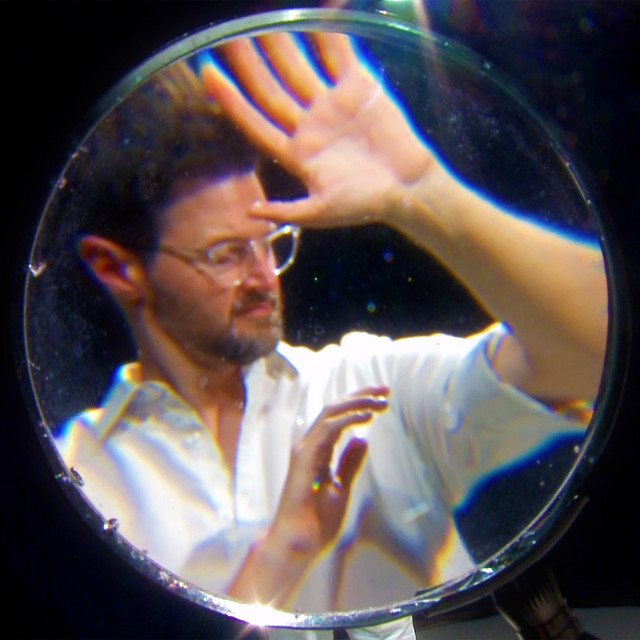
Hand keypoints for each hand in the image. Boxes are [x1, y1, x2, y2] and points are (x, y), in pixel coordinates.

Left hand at [200, 32, 433, 227]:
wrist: (408, 188)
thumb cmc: (365, 204)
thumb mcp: (322, 213)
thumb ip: (287, 211)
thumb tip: (251, 212)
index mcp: (296, 153)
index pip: (255, 121)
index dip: (230, 100)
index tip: (207, 73)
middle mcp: (308, 124)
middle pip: (271, 89)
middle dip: (248, 63)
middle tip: (227, 33)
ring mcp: (331, 104)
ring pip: (298, 67)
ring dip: (279, 42)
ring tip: (259, 17)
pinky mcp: (358, 88)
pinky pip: (338, 54)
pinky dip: (327, 32)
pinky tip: (311, 11)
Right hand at [267, 386, 388, 560]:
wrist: (298, 541)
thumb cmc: (316, 521)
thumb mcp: (341, 487)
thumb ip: (349, 463)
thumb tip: (362, 440)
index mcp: (317, 450)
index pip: (338, 417)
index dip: (358, 404)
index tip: (382, 399)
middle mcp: (309, 444)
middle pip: (334, 408)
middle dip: (360, 395)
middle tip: (384, 389)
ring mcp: (305, 449)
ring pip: (331, 412)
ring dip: (357, 402)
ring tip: (379, 400)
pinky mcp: (305, 457)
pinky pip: (328, 429)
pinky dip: (348, 418)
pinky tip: (366, 416)